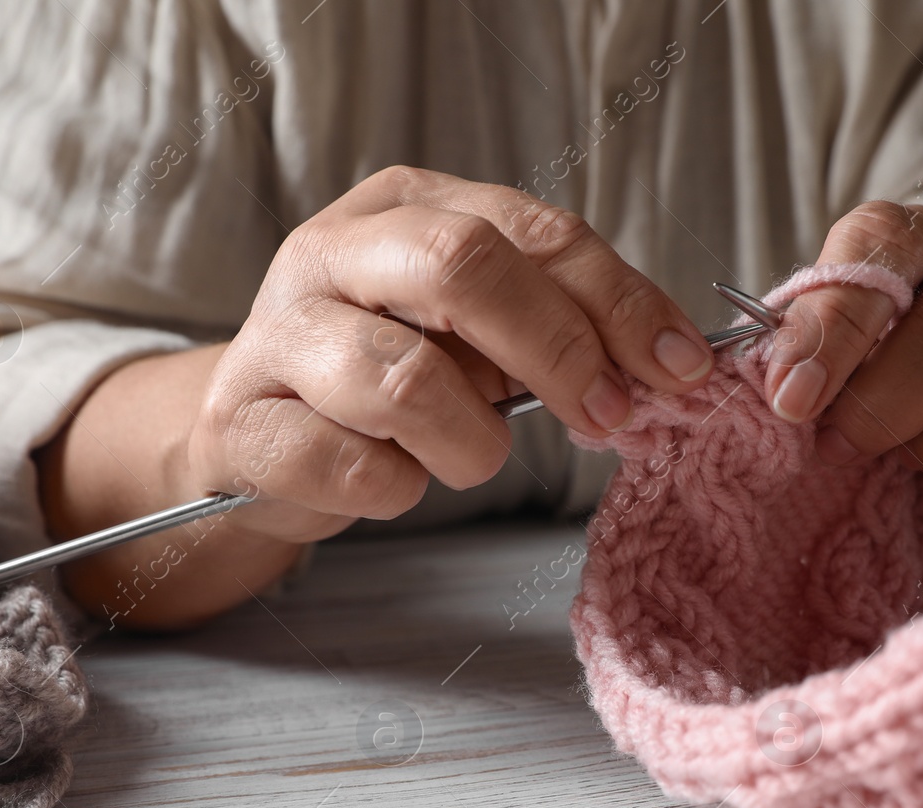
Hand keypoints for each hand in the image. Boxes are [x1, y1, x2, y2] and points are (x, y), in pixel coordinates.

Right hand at [188, 165, 716, 542]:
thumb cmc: (386, 373)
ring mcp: (278, 332)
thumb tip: (662, 363)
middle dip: (558, 349)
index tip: (677, 366)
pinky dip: (399, 488)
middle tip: (607, 415)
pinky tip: (392, 476)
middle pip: (464, 268)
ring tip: (463, 453)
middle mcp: (332, 249)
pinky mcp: (244, 423)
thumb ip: (555, 323)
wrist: (256, 436)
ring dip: (470, 442)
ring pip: (410, 382)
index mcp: (404, 205)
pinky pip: (358, 468)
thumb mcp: (474, 329)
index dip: (617, 300)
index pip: (531, 230)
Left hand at [762, 202, 922, 516]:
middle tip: (840, 444)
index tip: (791, 400)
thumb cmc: (865, 357)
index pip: (882, 254)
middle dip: (888, 406)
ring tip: (906, 461)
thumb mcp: (816, 335)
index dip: (835, 331)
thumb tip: (787, 389)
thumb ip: (798, 347)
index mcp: (915, 239)